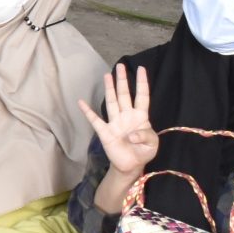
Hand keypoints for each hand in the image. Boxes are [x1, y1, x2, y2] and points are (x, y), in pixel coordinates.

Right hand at [79, 63, 159, 179]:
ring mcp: (115, 122)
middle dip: (122, 80)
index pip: (142, 96)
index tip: (141, 69)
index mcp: (140, 117)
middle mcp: (127, 116)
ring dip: (109, 89)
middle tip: (120, 66)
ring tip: (107, 75)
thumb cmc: (143, 152)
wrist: (131, 166)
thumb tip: (131, 134)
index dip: (142, 83)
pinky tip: (81, 102)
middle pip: (124, 94)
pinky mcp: (105, 132)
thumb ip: (146, 136)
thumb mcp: (152, 145)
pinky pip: (95, 120)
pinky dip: (87, 111)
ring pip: (111, 102)